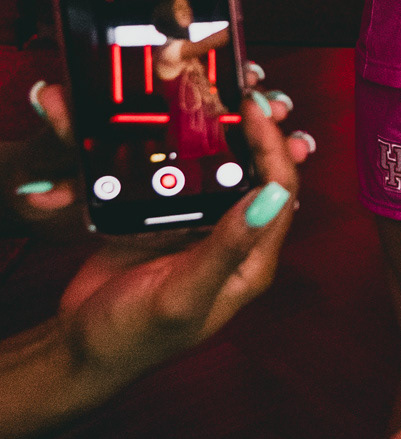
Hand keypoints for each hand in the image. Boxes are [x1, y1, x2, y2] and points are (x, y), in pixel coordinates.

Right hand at [0, 88, 309, 438]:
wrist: (82, 348)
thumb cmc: (136, 337)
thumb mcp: (182, 294)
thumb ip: (227, 247)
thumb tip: (275, 198)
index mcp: (251, 262)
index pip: (280, 190)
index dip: (272, 145)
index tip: (251, 106)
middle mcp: (233, 240)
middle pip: (257, 172)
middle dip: (254, 131)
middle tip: (236, 90)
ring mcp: (200, 228)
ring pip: (222, 170)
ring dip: (220, 135)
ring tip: (211, 96)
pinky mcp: (166, 220)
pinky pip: (184, 176)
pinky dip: (182, 150)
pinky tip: (173, 123)